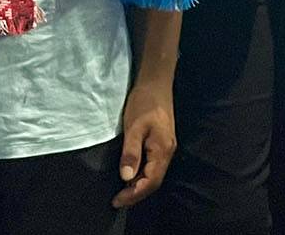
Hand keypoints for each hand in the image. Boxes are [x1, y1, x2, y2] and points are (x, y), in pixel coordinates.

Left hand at [112, 76, 175, 207]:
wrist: (156, 83)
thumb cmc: (144, 102)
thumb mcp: (134, 127)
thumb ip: (131, 153)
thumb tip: (126, 177)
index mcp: (162, 150)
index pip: (151, 182)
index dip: (134, 194)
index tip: (117, 201)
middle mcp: (167, 152)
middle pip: (154, 181)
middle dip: (136, 193)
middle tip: (117, 200)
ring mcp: (166, 147)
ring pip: (154, 174)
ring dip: (139, 185)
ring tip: (122, 191)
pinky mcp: (161, 142)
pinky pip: (153, 165)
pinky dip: (142, 174)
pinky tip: (131, 174)